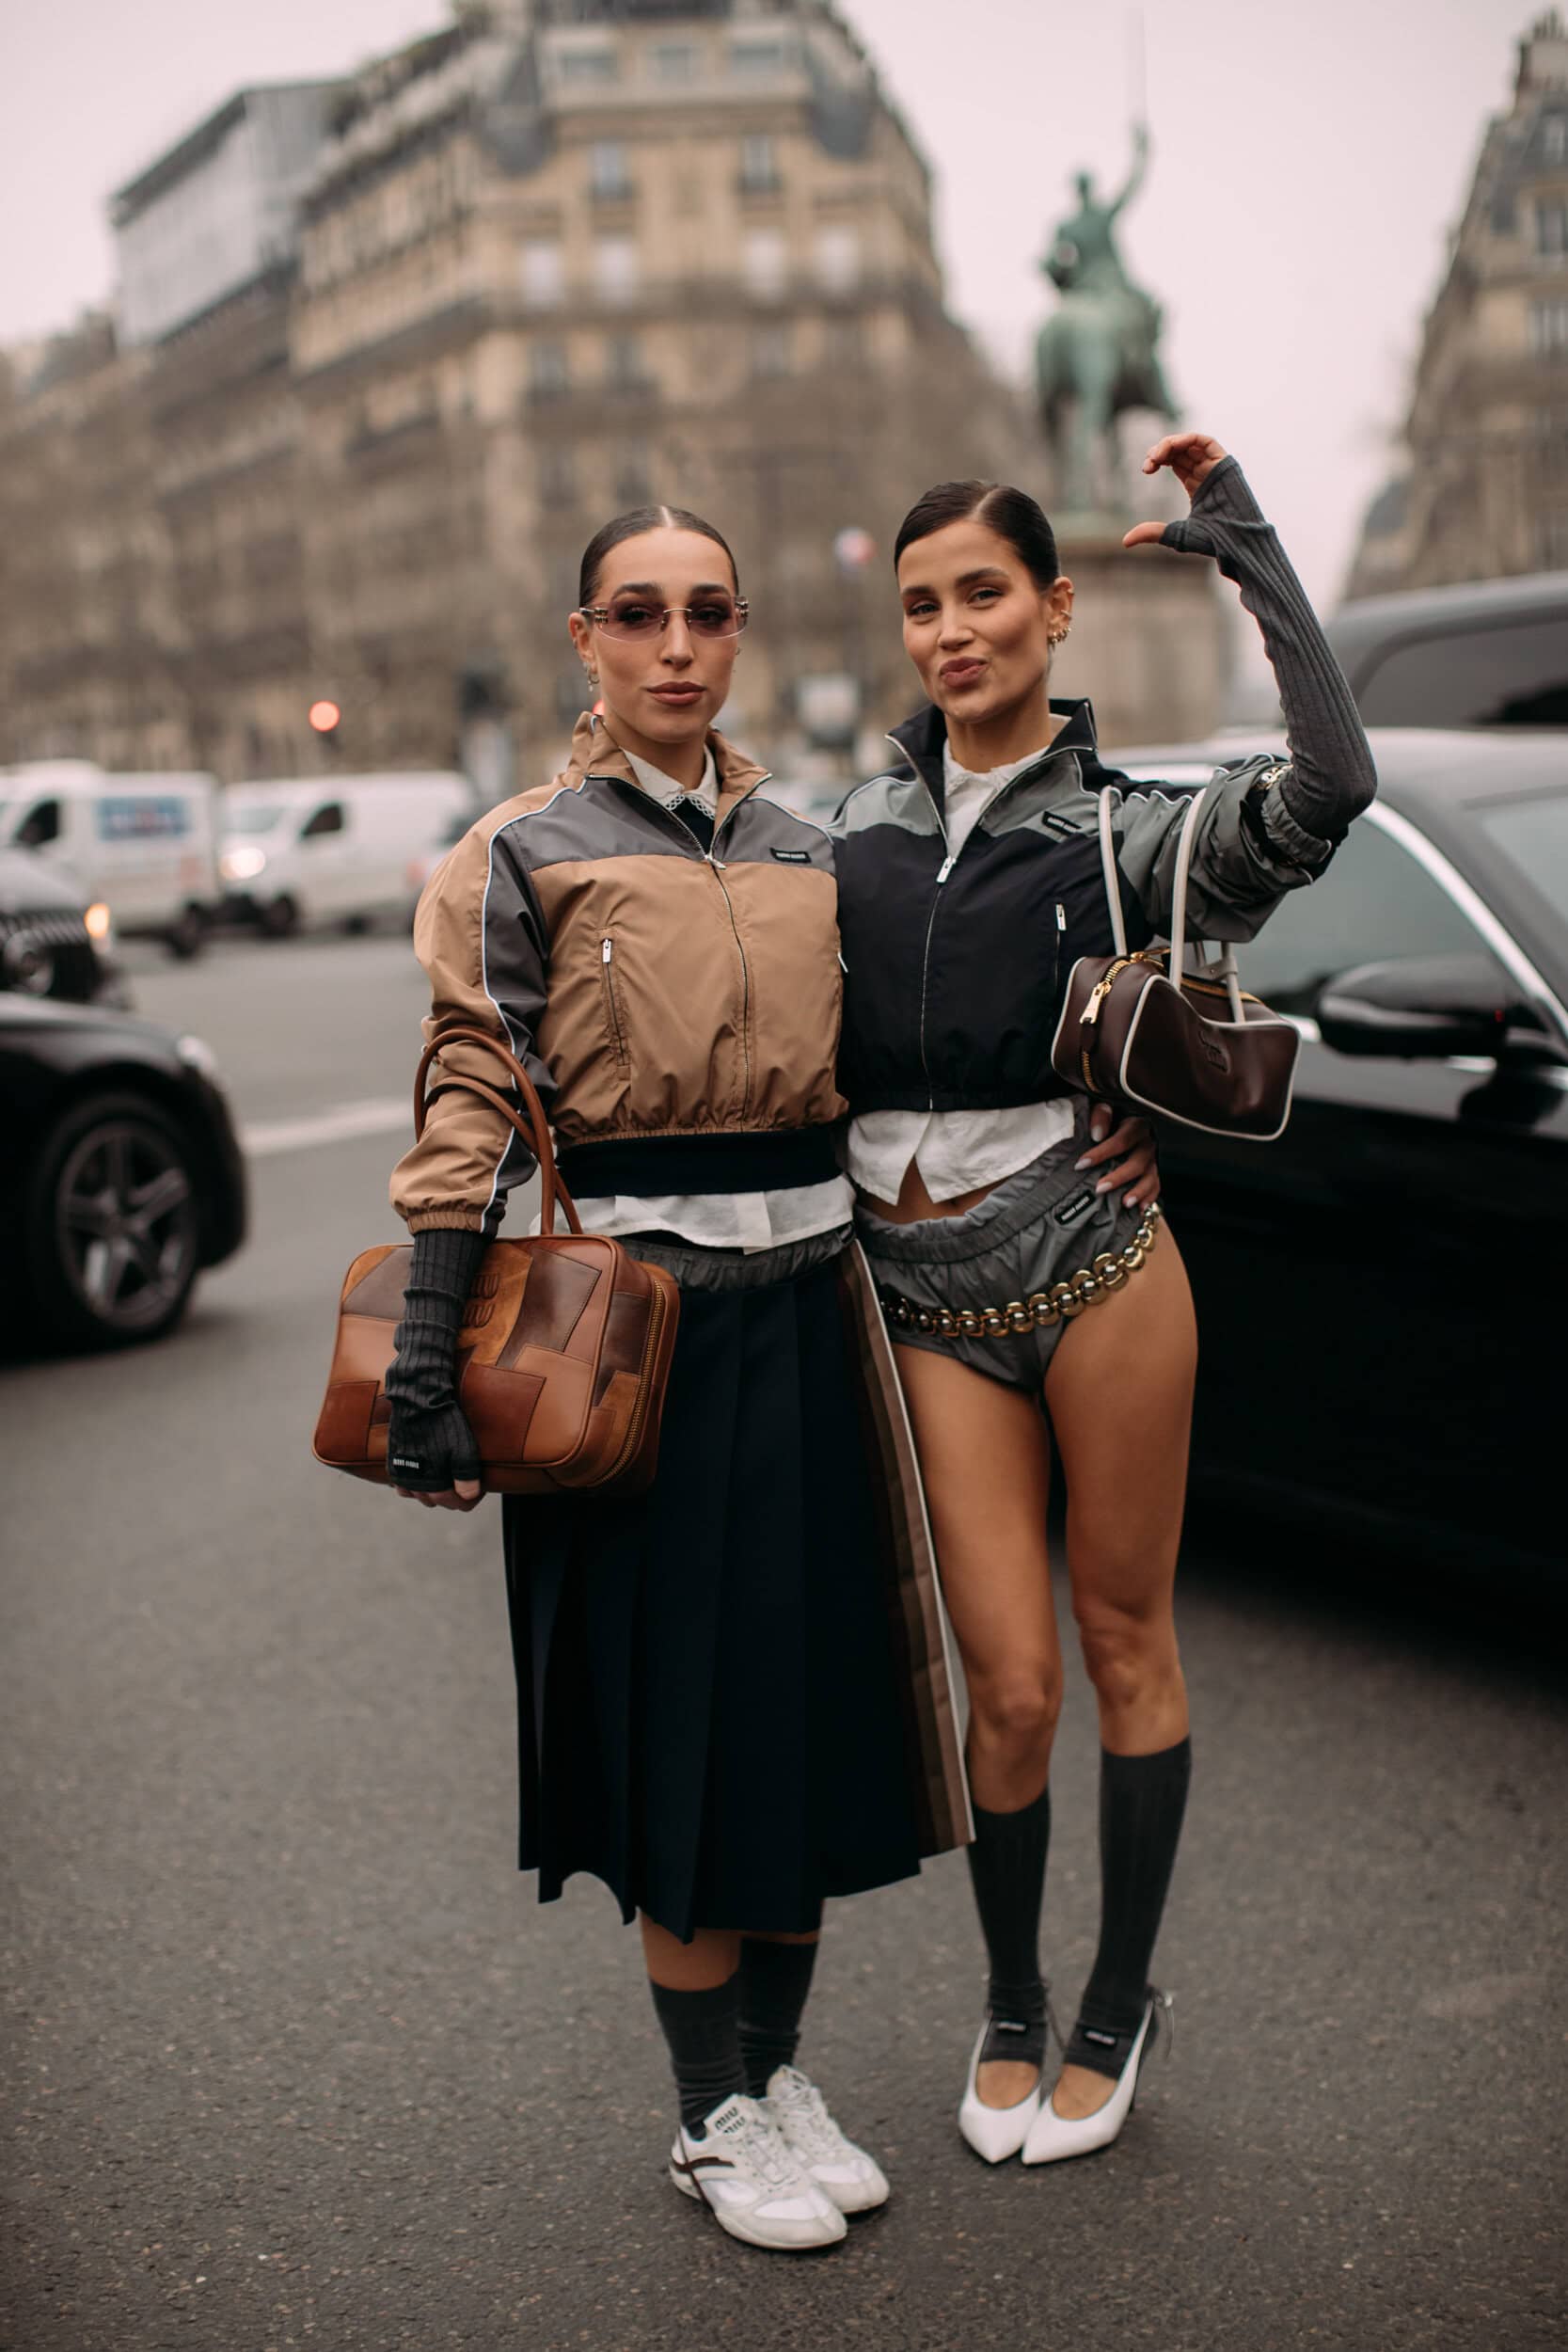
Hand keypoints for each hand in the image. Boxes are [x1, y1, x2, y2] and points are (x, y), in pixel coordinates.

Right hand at [387, 1398, 484, 1511]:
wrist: (417, 1403)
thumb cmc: (444, 1426)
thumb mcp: (463, 1450)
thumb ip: (467, 1477)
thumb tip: (469, 1497)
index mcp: (433, 1486)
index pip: (458, 1504)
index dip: (472, 1497)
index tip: (481, 1486)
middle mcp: (415, 1486)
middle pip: (440, 1501)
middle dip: (454, 1495)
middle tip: (465, 1480)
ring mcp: (402, 1477)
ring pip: (421, 1496)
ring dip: (434, 1491)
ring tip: (446, 1477)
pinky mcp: (393, 1465)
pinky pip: (404, 1487)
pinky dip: (415, 1486)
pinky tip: (424, 1475)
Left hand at [1076, 1104, 1160, 1210]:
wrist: (1123, 1123)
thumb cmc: (1110, 1119)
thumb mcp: (1104, 1110)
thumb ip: (1100, 1115)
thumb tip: (1097, 1134)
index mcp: (1135, 1126)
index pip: (1121, 1140)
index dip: (1101, 1153)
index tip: (1081, 1164)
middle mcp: (1147, 1143)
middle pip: (1137, 1162)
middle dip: (1119, 1177)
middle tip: (1099, 1188)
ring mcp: (1153, 1159)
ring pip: (1150, 1177)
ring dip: (1138, 1191)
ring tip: (1125, 1203)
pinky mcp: (1155, 1171)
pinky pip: (1156, 1186)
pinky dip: (1149, 1198)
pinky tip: (1139, 1209)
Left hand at [1123, 433, 1228, 548]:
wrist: (1236, 540)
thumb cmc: (1213, 540)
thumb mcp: (1176, 535)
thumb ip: (1153, 533)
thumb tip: (1125, 541)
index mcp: (1196, 484)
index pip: (1174, 461)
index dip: (1158, 458)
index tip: (1146, 469)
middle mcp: (1205, 472)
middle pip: (1180, 450)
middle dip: (1160, 451)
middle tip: (1148, 464)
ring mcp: (1215, 466)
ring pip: (1190, 443)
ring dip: (1170, 444)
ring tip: (1156, 455)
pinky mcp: (1224, 463)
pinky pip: (1206, 442)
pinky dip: (1188, 439)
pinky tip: (1172, 447)